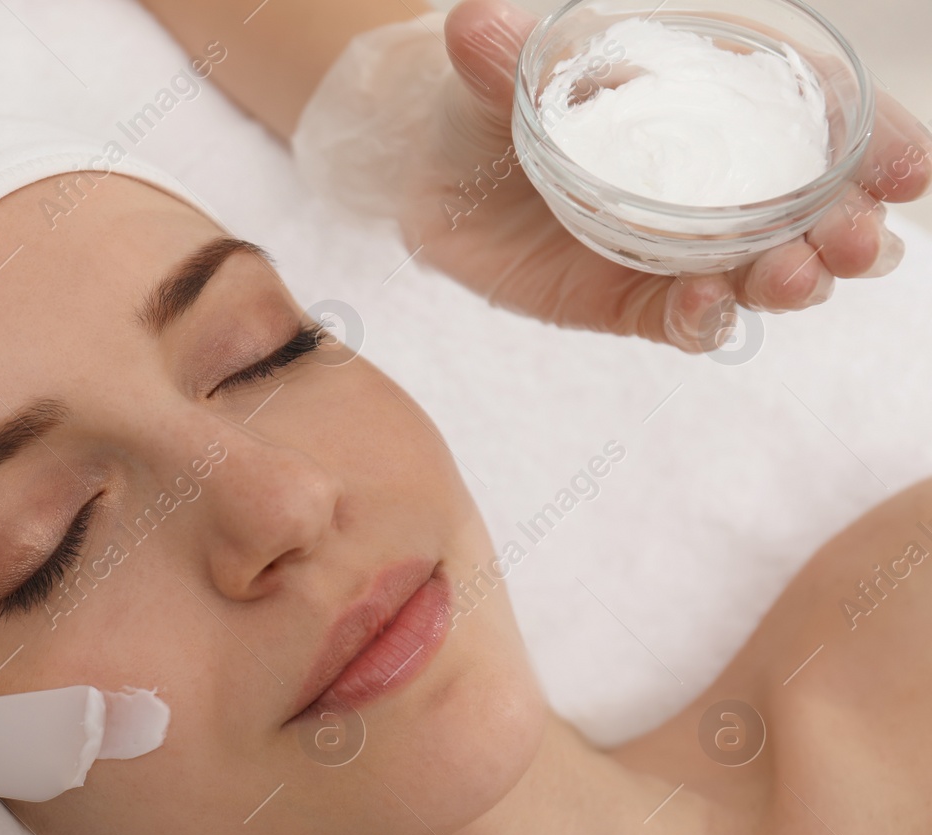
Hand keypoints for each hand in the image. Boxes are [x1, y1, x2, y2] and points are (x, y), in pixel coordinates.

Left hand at [294, 0, 931, 352]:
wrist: (434, 175)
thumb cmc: (490, 102)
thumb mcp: (499, 73)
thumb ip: (499, 57)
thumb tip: (471, 23)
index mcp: (717, 102)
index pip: (818, 119)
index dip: (873, 143)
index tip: (907, 171)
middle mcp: (717, 180)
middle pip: (814, 208)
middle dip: (850, 228)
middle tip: (859, 243)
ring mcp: (680, 246)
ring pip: (764, 271)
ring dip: (793, 278)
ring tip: (794, 278)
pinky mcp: (633, 301)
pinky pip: (686, 320)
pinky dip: (704, 320)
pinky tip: (709, 310)